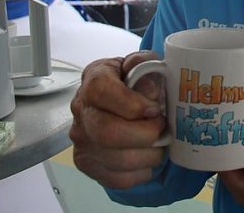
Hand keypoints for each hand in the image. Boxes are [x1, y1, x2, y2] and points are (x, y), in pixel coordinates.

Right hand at [70, 51, 166, 188]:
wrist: (118, 101)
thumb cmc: (133, 81)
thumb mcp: (140, 64)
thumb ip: (145, 66)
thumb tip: (149, 90)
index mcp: (93, 80)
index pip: (101, 91)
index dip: (132, 103)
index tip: (154, 109)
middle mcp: (81, 111)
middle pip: (107, 132)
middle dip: (144, 134)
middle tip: (161, 129)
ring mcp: (82, 140)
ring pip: (116, 159)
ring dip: (149, 155)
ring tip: (160, 145)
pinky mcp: (87, 164)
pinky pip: (117, 179)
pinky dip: (141, 172)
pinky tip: (148, 158)